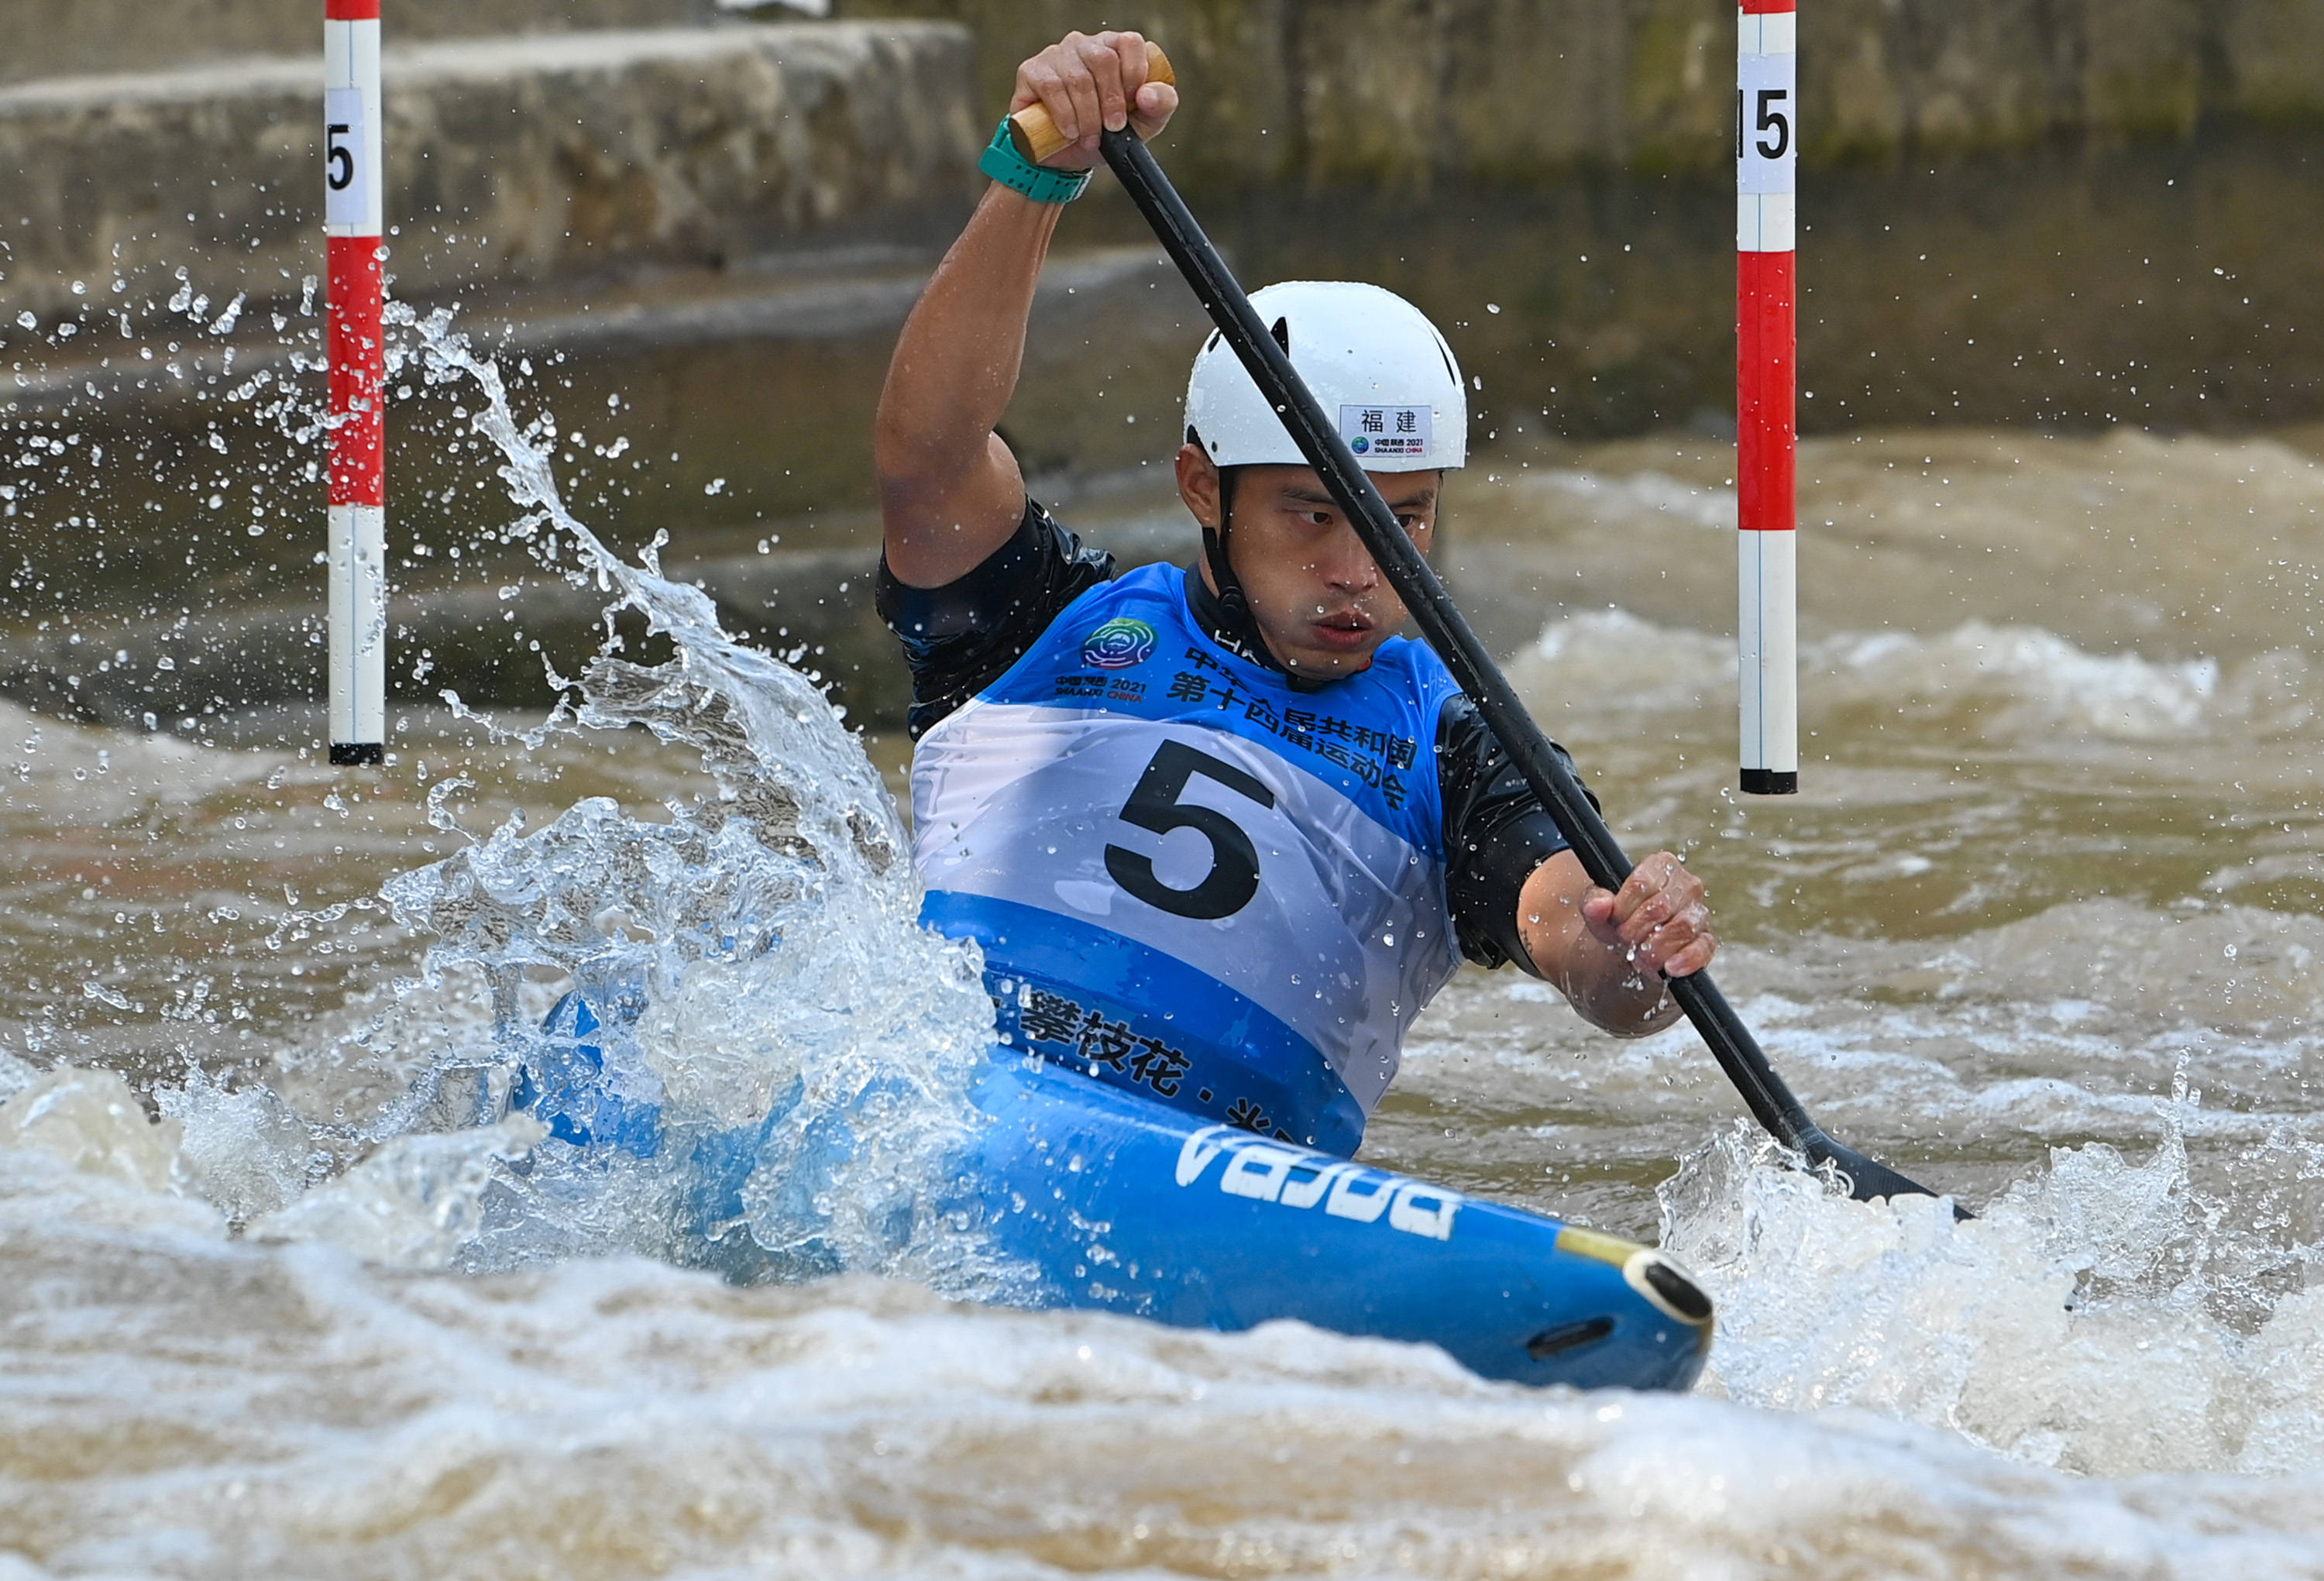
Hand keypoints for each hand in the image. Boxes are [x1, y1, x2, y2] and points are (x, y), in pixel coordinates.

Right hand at [1010, 30, 1178, 169]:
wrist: (1067, 158)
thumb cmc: (1106, 134)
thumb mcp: (1143, 125)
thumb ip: (1160, 106)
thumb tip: (1148, 94)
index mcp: (1115, 49)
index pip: (1130, 42)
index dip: (1134, 73)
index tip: (1132, 105)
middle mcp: (1085, 45)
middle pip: (1103, 59)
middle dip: (1111, 101)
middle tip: (1112, 128)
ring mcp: (1057, 55)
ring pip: (1078, 78)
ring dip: (1088, 116)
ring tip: (1090, 138)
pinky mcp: (1032, 70)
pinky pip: (1051, 86)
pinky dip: (1064, 114)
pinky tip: (1070, 131)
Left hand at [1579, 851, 1715, 979]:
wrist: (1628, 952)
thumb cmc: (1618, 921)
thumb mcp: (1598, 910)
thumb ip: (1594, 903)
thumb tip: (1599, 906)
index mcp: (1661, 866)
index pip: (1642, 882)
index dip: (1623, 908)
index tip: (1615, 921)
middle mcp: (1686, 885)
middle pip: (1661, 906)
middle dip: (1636, 930)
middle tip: (1625, 941)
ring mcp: (1699, 913)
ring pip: (1682, 927)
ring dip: (1655, 948)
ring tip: (1640, 958)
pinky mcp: (1706, 941)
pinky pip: (1703, 948)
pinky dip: (1686, 959)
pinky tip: (1669, 968)